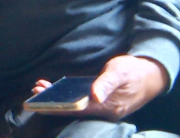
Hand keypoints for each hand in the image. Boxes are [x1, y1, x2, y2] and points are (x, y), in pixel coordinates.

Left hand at [31, 55, 168, 119]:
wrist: (150, 75)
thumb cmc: (133, 71)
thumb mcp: (119, 72)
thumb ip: (106, 83)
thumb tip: (94, 96)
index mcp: (108, 107)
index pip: (76, 110)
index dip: (57, 106)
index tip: (40, 101)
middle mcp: (103, 112)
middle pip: (73, 110)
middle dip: (52, 102)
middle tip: (34, 90)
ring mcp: (102, 108)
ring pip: (75, 106)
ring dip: (57, 98)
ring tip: (39, 88)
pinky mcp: (101, 102)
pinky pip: (80, 102)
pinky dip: (66, 95)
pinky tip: (54, 87)